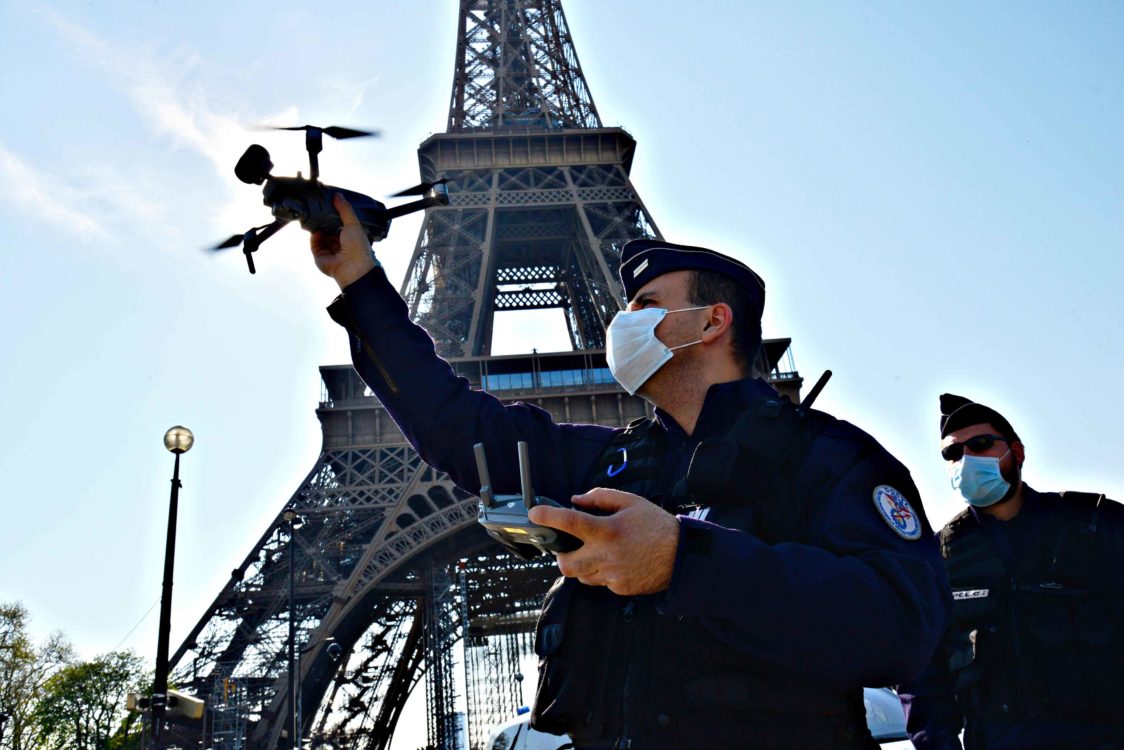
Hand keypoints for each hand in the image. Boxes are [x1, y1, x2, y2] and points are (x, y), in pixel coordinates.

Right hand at [310, 193, 376, 289]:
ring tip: (318, 220)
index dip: (334, 214)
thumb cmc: (358, 248)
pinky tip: (317, 232)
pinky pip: (314, 243)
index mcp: (350, 235)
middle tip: (320, 210)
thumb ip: (345, 209)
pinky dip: (314, 237)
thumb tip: (338, 196)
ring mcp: (329, 249)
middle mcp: (339, 242)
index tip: (329, 203)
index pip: (339, 222)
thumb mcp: (353, 223)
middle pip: (328, 227)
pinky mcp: (320, 255)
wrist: (352, 267)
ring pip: (319, 234)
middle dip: (324, 220)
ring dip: (318, 227)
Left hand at [528, 488, 679, 595]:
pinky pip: (600, 582)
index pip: (570, 522)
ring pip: (581, 576)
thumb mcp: (630, 502)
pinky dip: (601, 572)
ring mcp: (613, 575)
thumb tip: (576, 501)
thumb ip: (600, 498)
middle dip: (560, 556)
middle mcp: (607, 555)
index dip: (548, 516)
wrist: (682, 555)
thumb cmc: (655, 524)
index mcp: (608, 530)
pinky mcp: (620, 588)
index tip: (535, 513)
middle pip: (565, 564)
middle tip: (569, 546)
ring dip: (582, 564)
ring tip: (598, 552)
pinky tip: (616, 561)